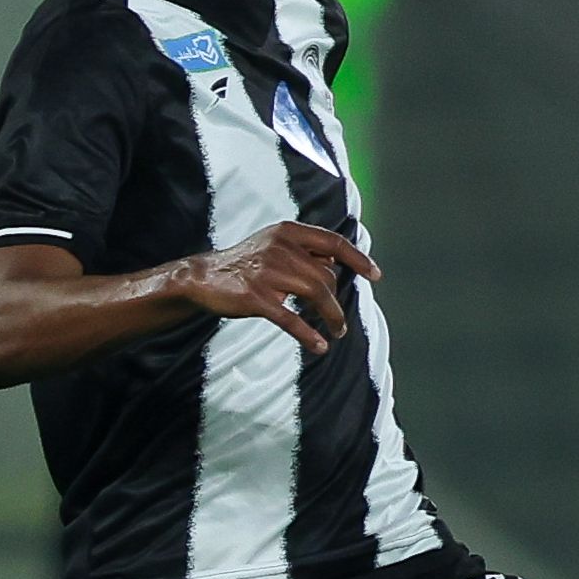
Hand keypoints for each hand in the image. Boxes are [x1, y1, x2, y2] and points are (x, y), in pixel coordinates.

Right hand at [169, 221, 380, 356]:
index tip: (375, 275)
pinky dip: (308, 335)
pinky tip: (319, 346)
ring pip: (316, 296)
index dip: (358, 259)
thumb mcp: (274, 244)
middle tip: (339, 322)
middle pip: (326, 277)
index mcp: (288, 232)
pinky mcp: (256, 297)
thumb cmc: (245, 263)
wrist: (202, 277)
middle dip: (336, 302)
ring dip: (332, 318)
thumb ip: (305, 251)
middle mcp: (280, 248)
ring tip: (336, 333)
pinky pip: (291, 319)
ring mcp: (267, 272)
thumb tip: (337, 262)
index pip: (334, 243)